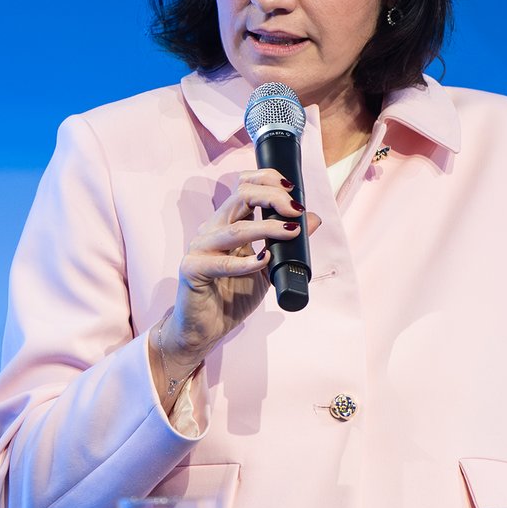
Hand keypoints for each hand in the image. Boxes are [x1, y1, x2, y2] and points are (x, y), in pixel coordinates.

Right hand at [160, 168, 319, 370]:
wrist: (205, 327)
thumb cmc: (232, 295)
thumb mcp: (268, 267)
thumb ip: (286, 243)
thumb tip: (313, 219)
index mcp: (227, 223)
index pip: (243, 187)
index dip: (266, 180)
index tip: (291, 189)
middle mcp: (212, 229)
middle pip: (239, 198)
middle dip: (271, 198)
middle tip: (295, 210)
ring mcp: (200, 248)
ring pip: (235, 228)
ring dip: (266, 228)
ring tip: (290, 231)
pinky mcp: (193, 269)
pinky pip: (222, 262)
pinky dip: (245, 261)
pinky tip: (263, 260)